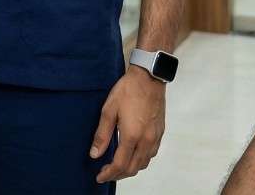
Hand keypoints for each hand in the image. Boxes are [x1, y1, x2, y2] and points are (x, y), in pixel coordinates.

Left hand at [91, 67, 165, 183]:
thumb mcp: (109, 110)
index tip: (100, 177)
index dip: (109, 174)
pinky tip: (133, 155)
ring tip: (117, 165)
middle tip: (106, 173)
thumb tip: (95, 154)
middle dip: (118, 175)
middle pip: (132, 168)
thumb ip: (102, 135)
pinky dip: (140, 160)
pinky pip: (151, 155)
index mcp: (132, 136)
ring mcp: (155, 137)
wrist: (149, 77)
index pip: (120, 165)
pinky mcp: (160, 132)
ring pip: (143, 164)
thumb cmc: (128, 90)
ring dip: (130, 169)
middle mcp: (146, 140)